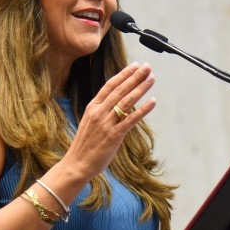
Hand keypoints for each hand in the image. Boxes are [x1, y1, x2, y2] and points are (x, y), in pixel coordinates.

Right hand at [62, 62, 155, 178]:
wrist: (77, 164)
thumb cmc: (85, 145)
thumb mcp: (90, 122)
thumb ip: (102, 111)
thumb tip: (119, 103)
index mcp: (92, 107)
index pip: (110, 85)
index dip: (124, 74)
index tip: (135, 65)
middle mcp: (99, 112)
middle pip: (120, 90)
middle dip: (135, 77)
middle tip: (147, 67)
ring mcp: (106, 123)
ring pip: (127, 101)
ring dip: (141, 88)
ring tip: (152, 79)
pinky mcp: (113, 136)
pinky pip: (131, 120)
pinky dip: (143, 109)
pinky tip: (152, 102)